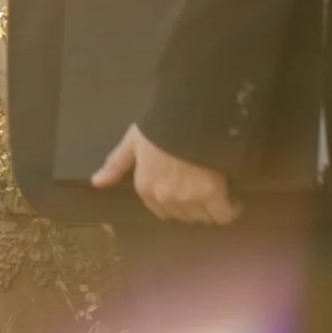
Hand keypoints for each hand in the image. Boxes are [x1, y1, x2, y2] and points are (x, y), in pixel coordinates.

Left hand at [91, 126, 240, 224]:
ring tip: (218, 195)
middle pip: (183, 215)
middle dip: (192, 207)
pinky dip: (230, 210)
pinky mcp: (212, 195)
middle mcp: (165, 198)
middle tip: (202, 191)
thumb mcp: (132, 142)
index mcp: (146, 187)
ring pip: (203, 216)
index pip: (160, 210)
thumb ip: (116, 163)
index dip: (173, 202)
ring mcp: (189, 199)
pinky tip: (234, 202)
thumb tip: (97, 183)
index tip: (184, 193)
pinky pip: (223, 214)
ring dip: (210, 209)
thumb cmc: (159, 126)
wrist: (188, 116)